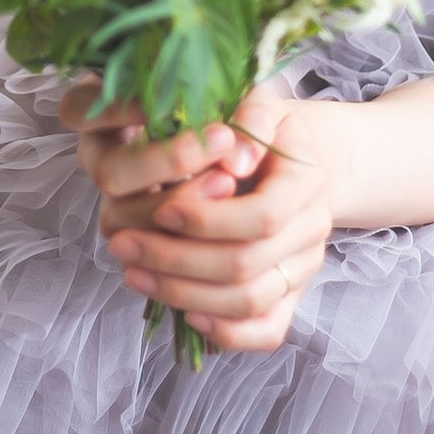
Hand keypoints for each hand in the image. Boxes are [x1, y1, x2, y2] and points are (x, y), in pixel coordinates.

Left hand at [59, 80, 340, 353]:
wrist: (299, 159)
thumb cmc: (262, 127)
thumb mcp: (256, 102)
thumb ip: (249, 117)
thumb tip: (234, 158)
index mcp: (307, 181)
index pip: (262, 218)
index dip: (207, 220)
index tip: (160, 208)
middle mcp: (312, 230)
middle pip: (246, 266)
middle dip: (176, 259)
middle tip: (121, 244)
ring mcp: (303, 268)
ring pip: (248, 302)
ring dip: (184, 293)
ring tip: (132, 271)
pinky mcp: (289, 296)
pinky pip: (266, 331)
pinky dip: (225, 330)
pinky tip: (182, 311)